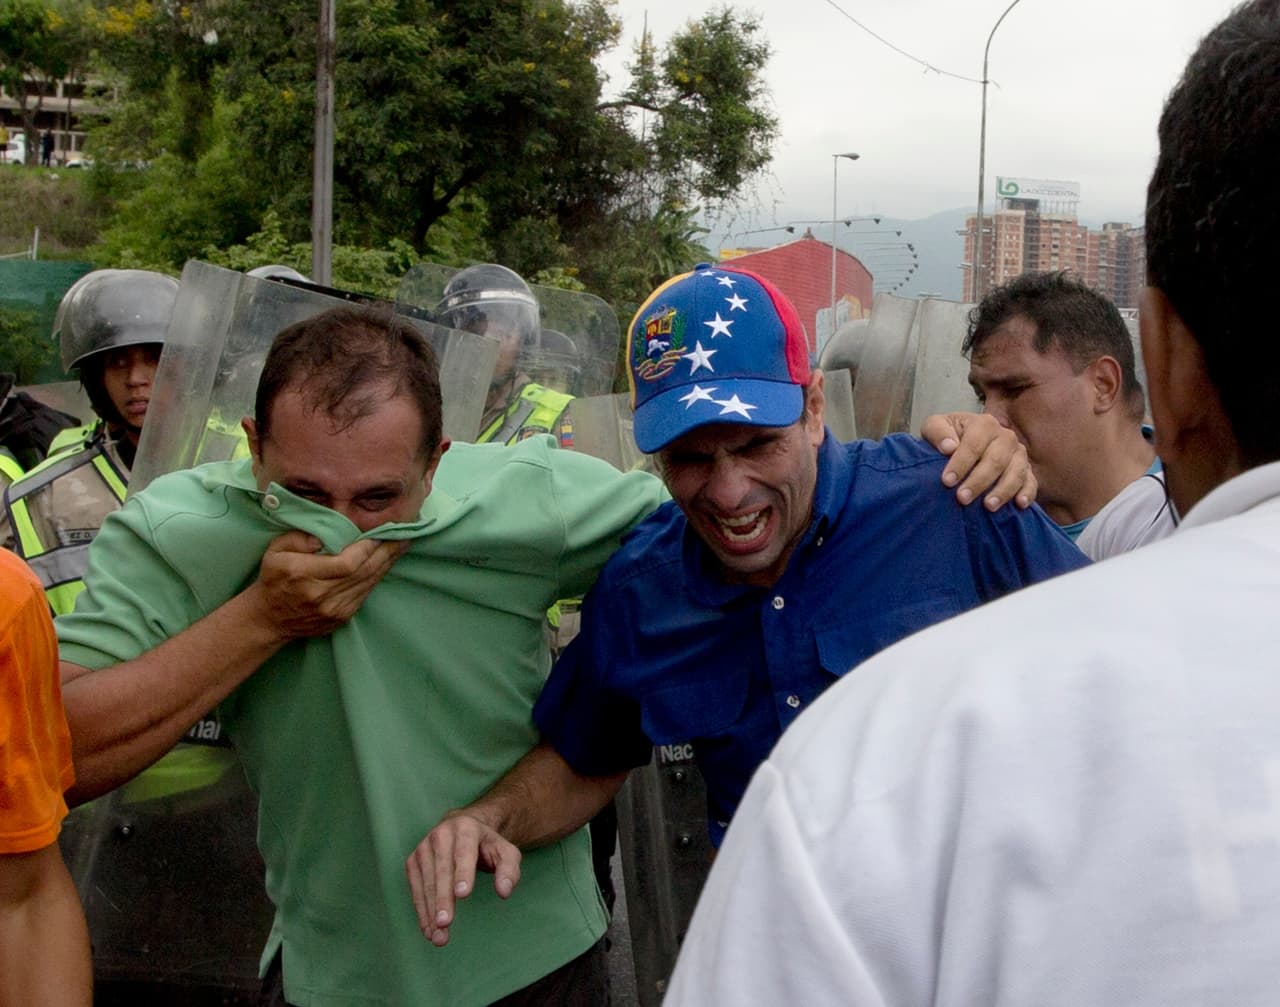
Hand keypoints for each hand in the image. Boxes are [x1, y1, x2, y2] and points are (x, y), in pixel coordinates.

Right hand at [251, 531, 404, 640]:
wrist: (268, 619)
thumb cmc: (273, 579)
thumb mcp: (275, 550)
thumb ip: (298, 537)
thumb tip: (324, 536)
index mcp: (304, 575)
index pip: (347, 563)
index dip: (368, 548)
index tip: (381, 533)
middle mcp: (322, 595)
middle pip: (364, 572)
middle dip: (387, 553)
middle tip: (405, 535)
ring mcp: (334, 610)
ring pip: (368, 583)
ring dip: (386, 564)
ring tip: (400, 546)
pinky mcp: (342, 617)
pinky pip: (365, 594)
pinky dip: (376, 577)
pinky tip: (385, 564)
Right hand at [406, 811, 522, 946]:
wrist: (463, 830)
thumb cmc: (487, 846)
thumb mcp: (506, 852)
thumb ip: (509, 870)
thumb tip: (504, 892)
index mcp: (466, 828)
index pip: (464, 851)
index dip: (463, 872)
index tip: (463, 895)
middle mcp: (441, 834)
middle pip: (442, 870)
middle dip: (443, 898)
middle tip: (445, 923)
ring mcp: (424, 847)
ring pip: (426, 882)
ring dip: (430, 911)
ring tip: (439, 937)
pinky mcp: (413, 861)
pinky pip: (416, 889)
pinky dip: (421, 911)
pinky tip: (429, 930)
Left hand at [920, 412, 1036, 510]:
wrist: (961, 444)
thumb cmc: (947, 437)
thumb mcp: (934, 427)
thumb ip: (937, 432)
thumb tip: (949, 447)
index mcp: (984, 424)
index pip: (974, 444)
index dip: (961, 463)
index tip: (947, 481)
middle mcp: (1005, 437)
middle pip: (996, 460)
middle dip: (979, 481)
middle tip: (962, 498)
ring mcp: (1019, 454)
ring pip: (1016, 472)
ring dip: (1003, 490)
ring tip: (988, 506)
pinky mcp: (1027, 470)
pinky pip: (1031, 482)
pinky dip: (1027, 492)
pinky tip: (1019, 504)